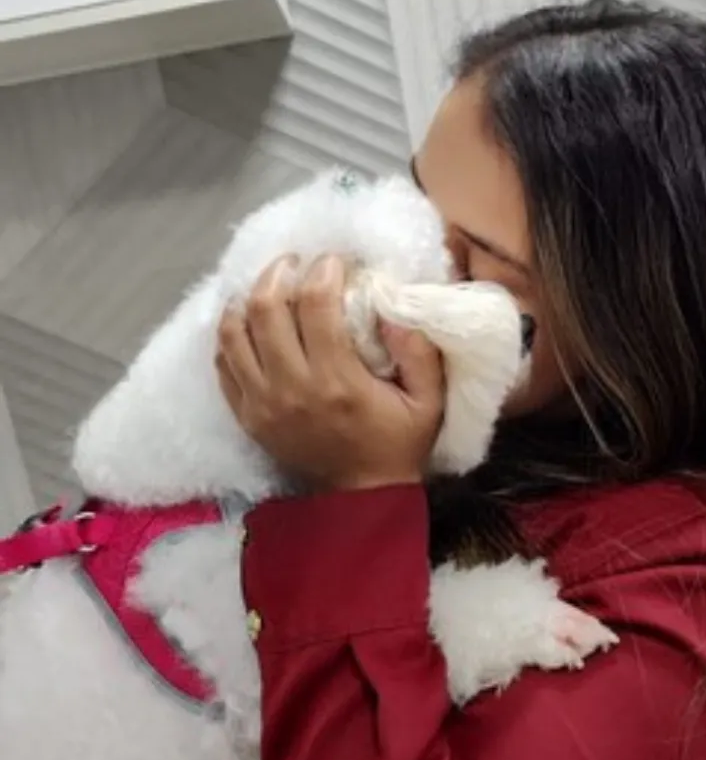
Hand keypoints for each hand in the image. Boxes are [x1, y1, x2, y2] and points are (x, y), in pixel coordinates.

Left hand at [216, 256, 444, 490]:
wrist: (360, 498)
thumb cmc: (397, 443)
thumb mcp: (428, 401)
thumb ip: (420, 352)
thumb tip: (393, 305)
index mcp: (338, 381)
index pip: (315, 305)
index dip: (322, 270)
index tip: (333, 261)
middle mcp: (292, 388)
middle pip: (264, 309)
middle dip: (277, 273)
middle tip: (294, 264)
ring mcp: (262, 403)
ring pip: (233, 332)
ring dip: (246, 299)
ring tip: (267, 287)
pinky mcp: (246, 415)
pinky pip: (223, 363)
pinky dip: (230, 335)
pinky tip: (249, 321)